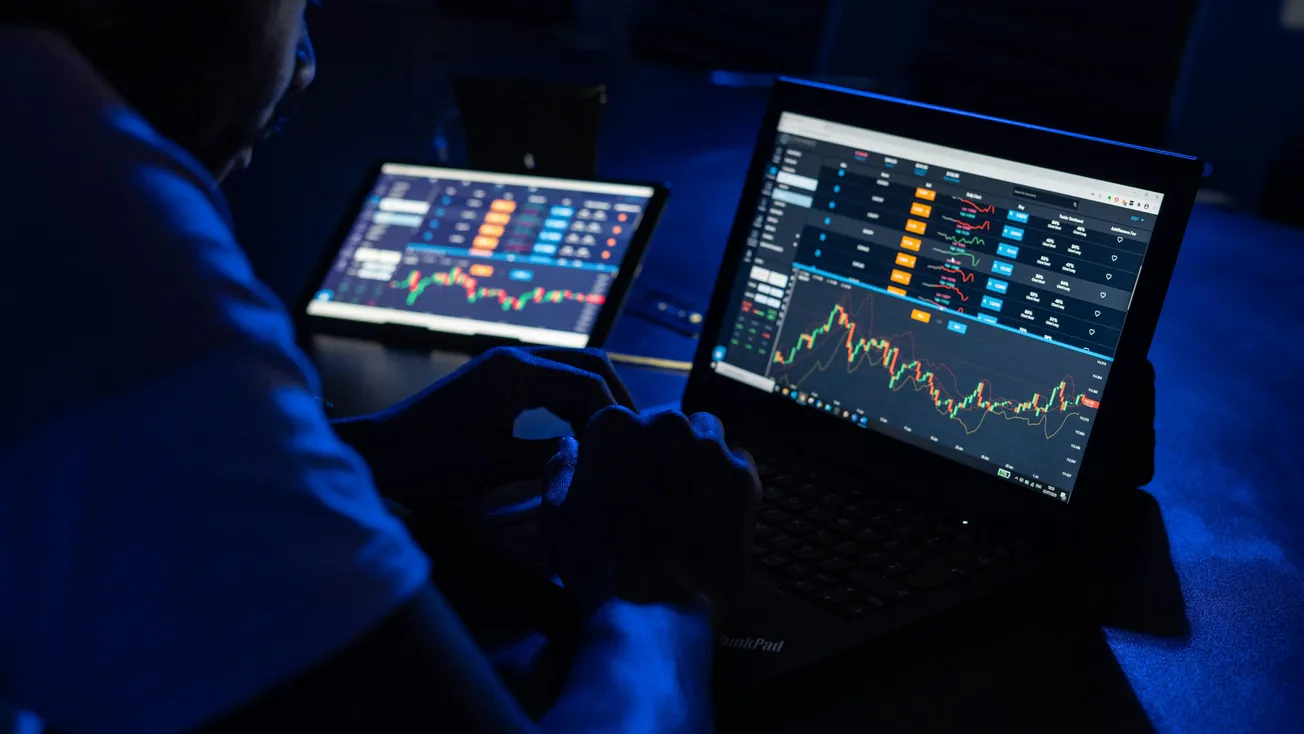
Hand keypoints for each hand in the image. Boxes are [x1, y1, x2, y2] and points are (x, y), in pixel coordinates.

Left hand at [333, 347, 635, 500]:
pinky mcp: (497, 382)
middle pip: (589, 363)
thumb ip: (551, 455)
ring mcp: (505, 367)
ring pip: (571, 372)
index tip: (630, 448)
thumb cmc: (431, 459)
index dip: (615, 413)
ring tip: (612, 439)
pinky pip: (550, 384)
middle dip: (615, 395)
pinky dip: (572, 405)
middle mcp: (515, 358)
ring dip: (595, 400)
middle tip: (636, 434)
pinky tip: (578, 436)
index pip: (589, 382)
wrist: (380, 454)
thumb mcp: (497, 463)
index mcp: (517, 370)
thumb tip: (594, 457)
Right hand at [542, 408, 760, 618]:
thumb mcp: (556, 513)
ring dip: (697, 453)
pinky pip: (738, 460)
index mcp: (615, 426)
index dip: (619, 454)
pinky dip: (728, 476)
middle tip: (656, 493)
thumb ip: (560, 469)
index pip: (619, 423)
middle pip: (665, 425)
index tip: (621, 482)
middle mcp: (665, 424)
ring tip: (689, 494)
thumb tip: (569, 446)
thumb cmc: (596, 560)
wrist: (654, 607)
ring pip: (706, 433)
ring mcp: (709, 448)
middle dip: (660, 450)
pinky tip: (716, 507)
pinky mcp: (743, 476)